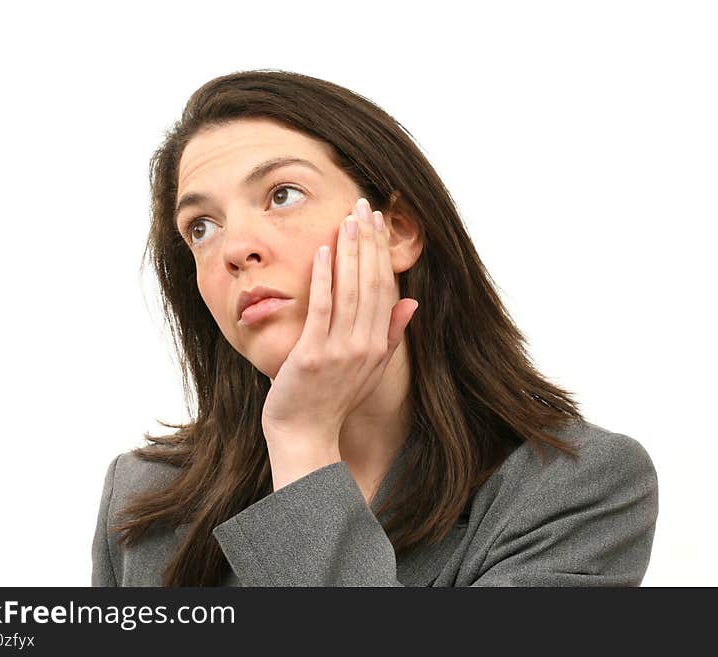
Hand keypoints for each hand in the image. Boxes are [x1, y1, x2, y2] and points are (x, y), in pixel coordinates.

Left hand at [261, 197, 418, 487]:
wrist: (306, 435)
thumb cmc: (332, 400)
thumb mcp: (370, 368)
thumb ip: (391, 334)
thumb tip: (411, 302)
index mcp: (378, 345)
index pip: (384, 288)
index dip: (381, 252)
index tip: (378, 222)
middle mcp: (364, 345)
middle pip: (370, 283)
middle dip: (368, 242)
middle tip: (365, 206)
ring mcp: (339, 350)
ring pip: (349, 291)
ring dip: (349, 252)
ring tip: (348, 218)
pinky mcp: (312, 355)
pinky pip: (322, 309)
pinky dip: (324, 278)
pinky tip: (324, 251)